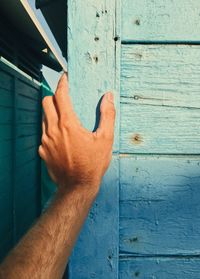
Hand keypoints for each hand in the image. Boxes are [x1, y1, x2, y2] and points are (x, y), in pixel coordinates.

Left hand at [39, 73, 115, 195]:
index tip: (65, 78)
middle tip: (65, 98)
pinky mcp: (43, 151)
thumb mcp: (105, 139)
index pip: (60, 96)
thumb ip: (107, 115)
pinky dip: (51, 129)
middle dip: (54, 96)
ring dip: (52, 112)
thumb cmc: (93, 164)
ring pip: (43, 117)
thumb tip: (109, 97)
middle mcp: (53, 130)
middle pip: (46, 103)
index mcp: (68, 124)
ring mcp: (45, 141)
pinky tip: (61, 136)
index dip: (62, 84)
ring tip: (65, 117)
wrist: (77, 186)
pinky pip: (43, 133)